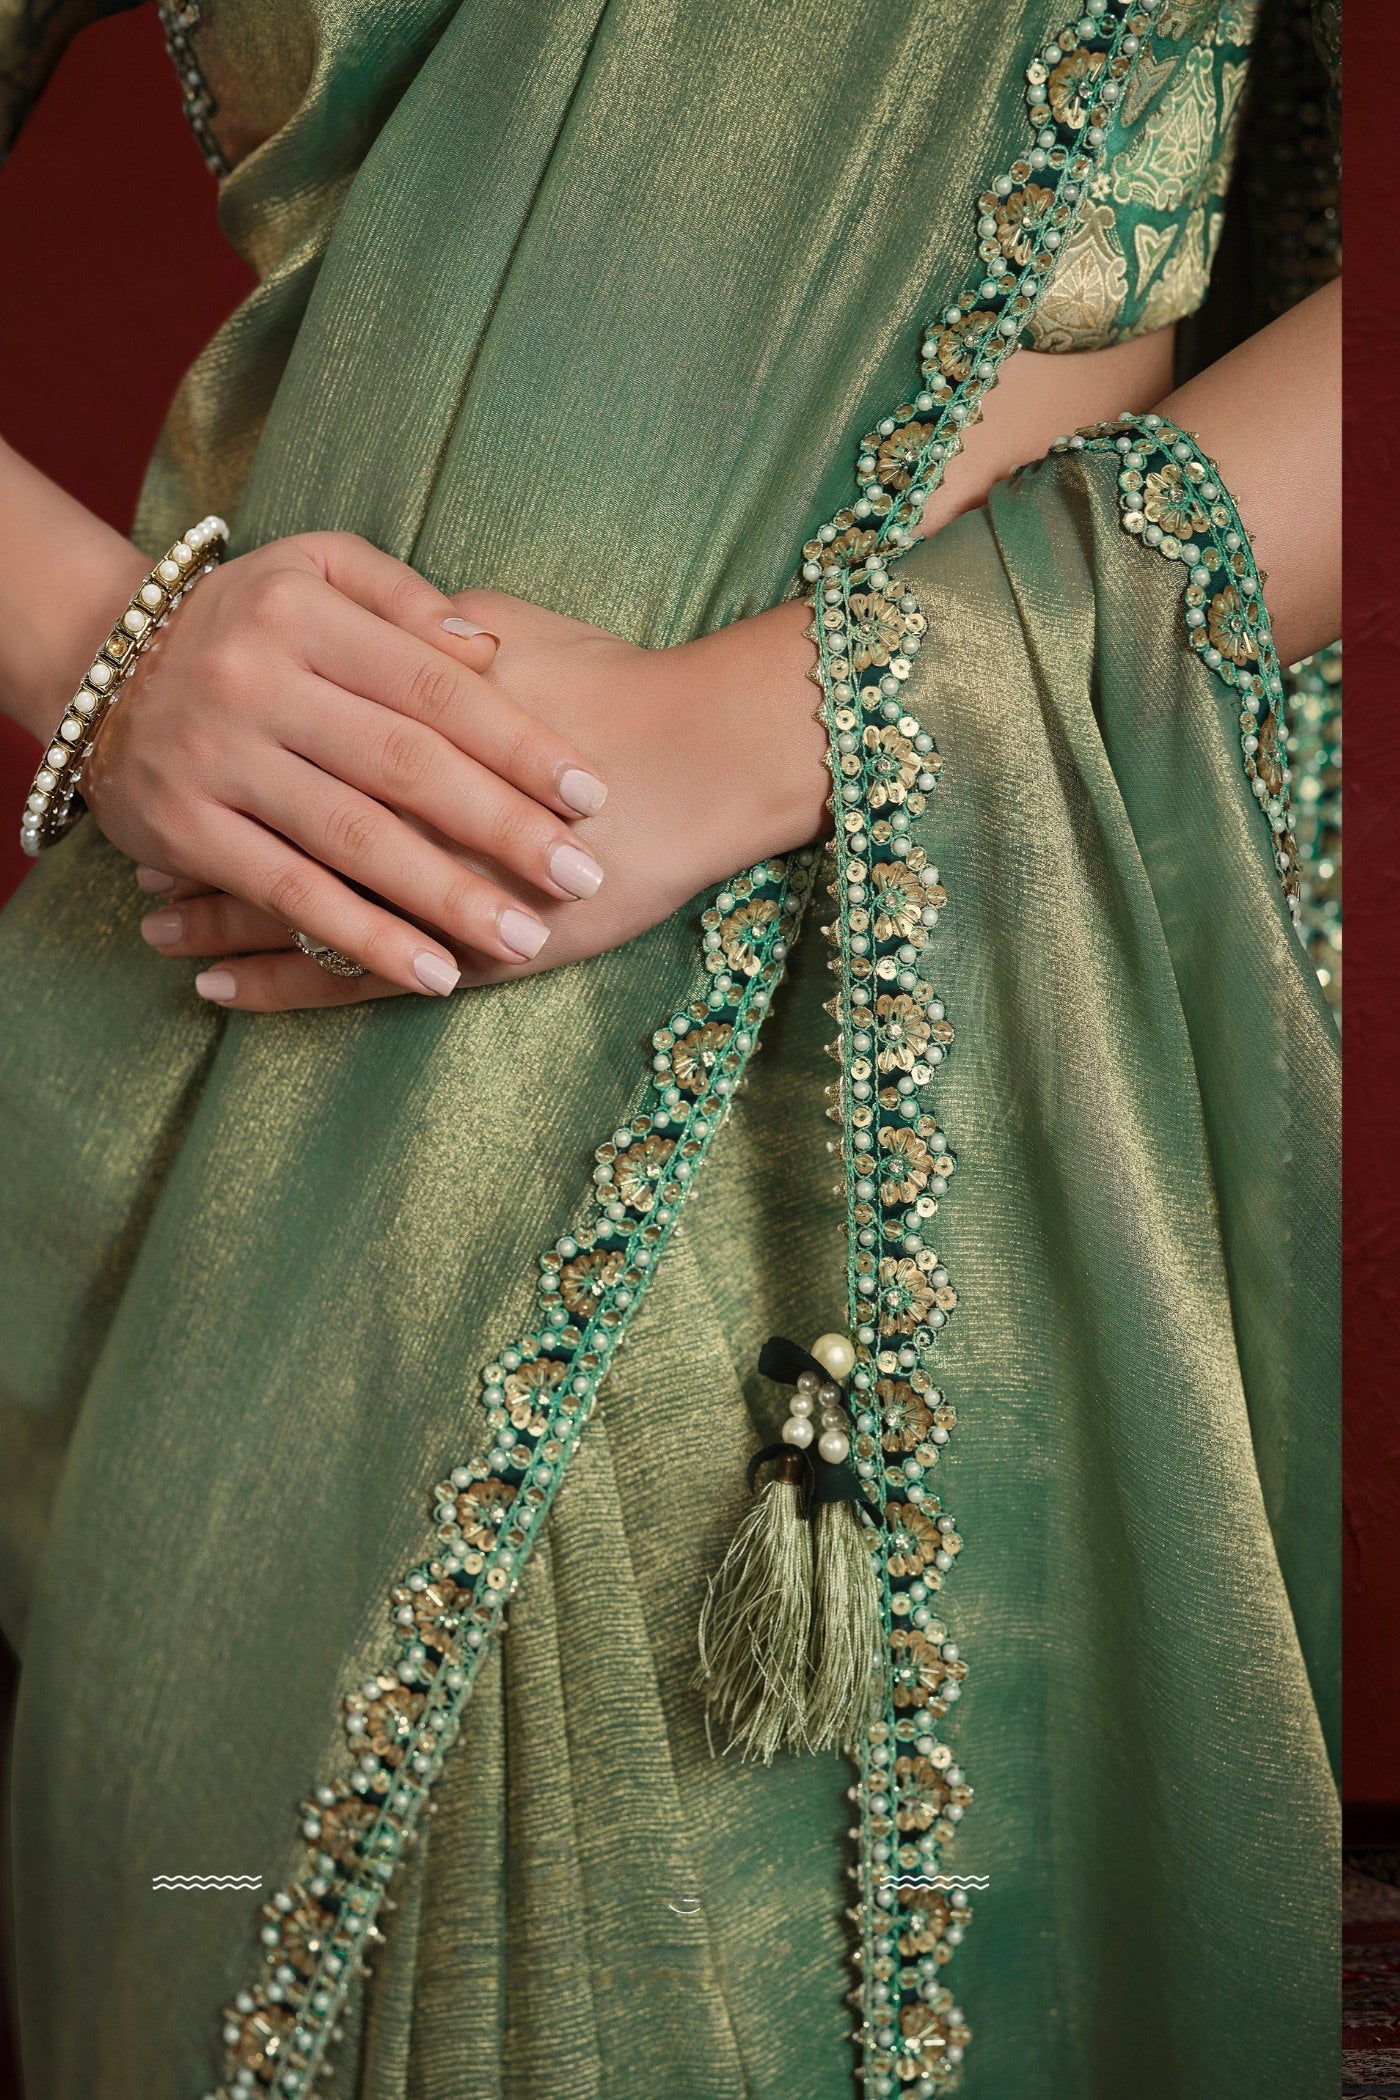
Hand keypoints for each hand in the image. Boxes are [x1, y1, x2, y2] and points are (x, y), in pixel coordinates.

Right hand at [83, 533, 612, 995]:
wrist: (100, 666)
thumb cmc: (247, 619)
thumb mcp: (317, 569)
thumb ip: (405, 599)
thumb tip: (488, 649)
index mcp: (304, 612)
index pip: (434, 687)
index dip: (518, 743)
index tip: (590, 794)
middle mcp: (257, 682)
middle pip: (404, 765)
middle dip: (502, 828)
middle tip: (581, 876)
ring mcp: (218, 761)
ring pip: (353, 839)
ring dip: (446, 898)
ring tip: (526, 939)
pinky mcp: (187, 831)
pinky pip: (290, 894)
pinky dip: (364, 938)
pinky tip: (434, 974)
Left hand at [134, 588, 829, 1009]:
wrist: (707, 759)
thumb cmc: (614, 688)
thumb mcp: (505, 631)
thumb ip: (418, 638)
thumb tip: (361, 640)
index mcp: (395, 722)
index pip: (275, 750)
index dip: (215, 766)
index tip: (161, 774)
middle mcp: (396, 809)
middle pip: (267, 834)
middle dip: (196, 856)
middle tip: (139, 874)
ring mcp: (425, 885)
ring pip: (292, 913)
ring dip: (219, 926)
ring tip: (160, 938)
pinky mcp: (465, 949)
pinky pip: (350, 976)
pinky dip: (282, 985)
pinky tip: (227, 992)